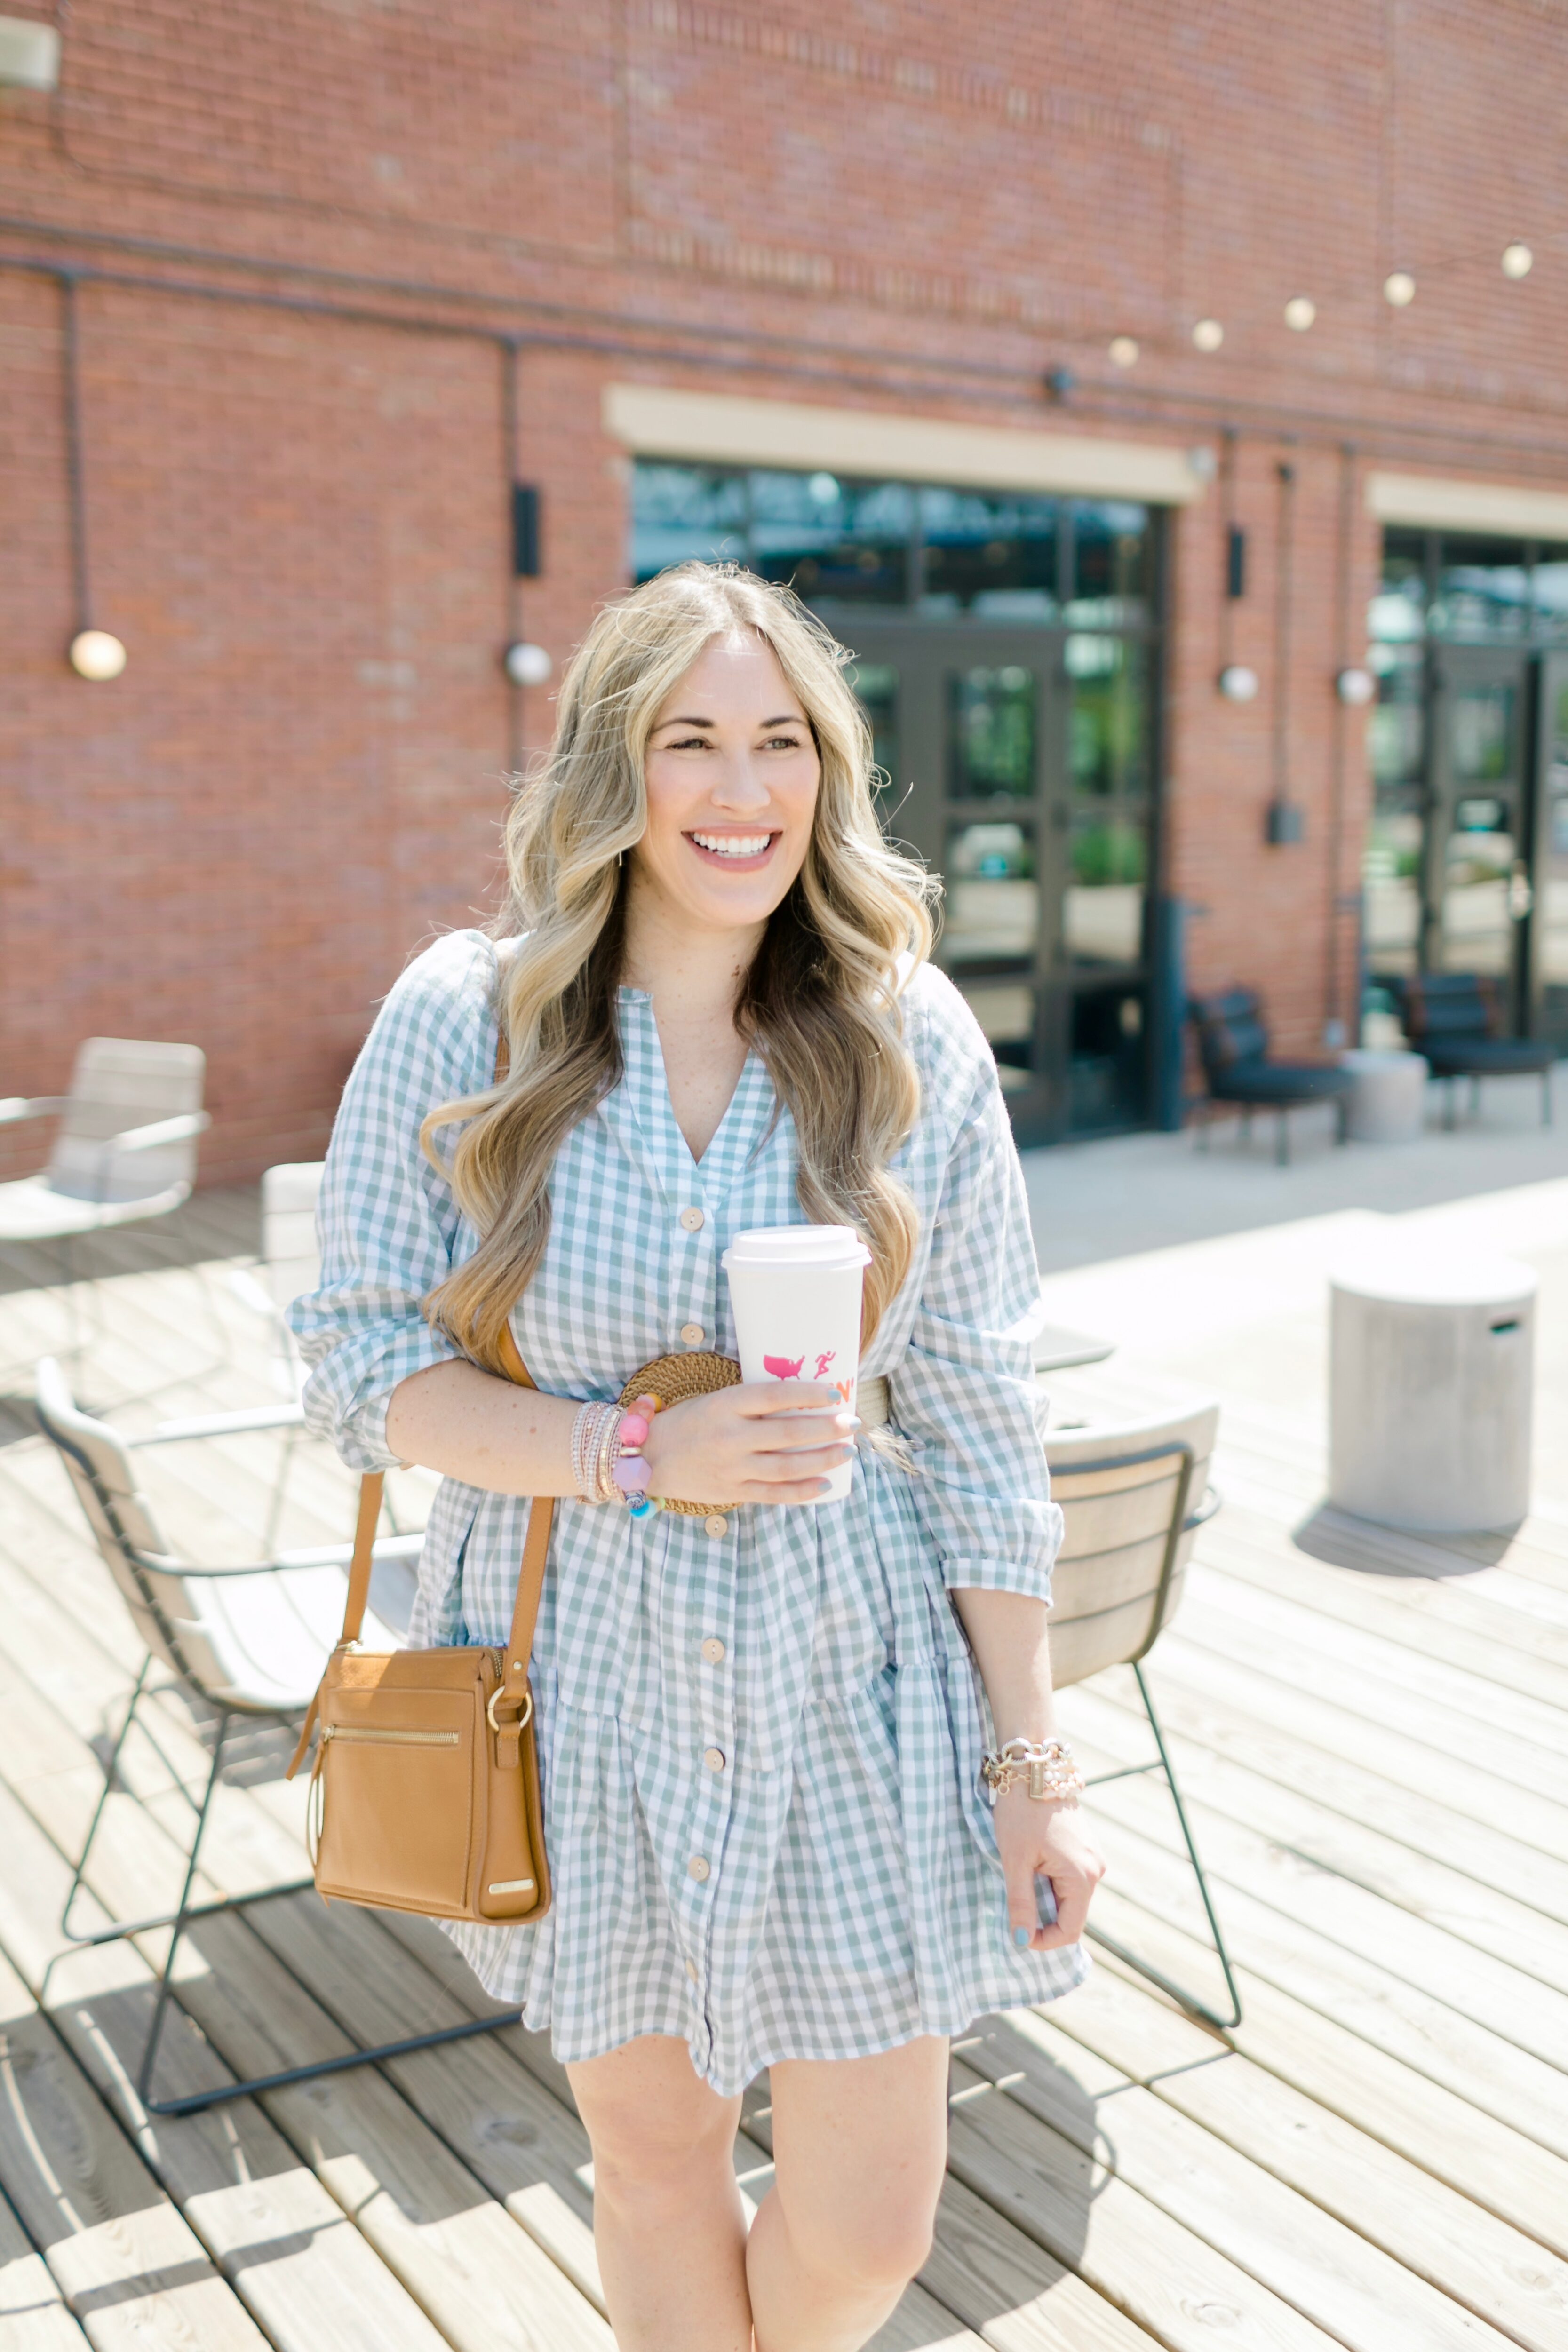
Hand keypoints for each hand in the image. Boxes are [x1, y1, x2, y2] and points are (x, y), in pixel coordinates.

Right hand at [640, 1380, 856, 1505]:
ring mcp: (732, 1467)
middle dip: (826, 1429)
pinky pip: (774, 1494)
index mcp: (725, 1405)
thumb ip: (752, 1403)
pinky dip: (802, 1491)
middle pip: (788, 1434)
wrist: (649, 1458)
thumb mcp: (716, 1401)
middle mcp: (730, 1437)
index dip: (808, 1395)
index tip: (835, 1394)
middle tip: (852, 1424)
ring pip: (787, 1466)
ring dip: (822, 1459)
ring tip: (846, 1452)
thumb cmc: (689, 1423)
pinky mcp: (732, 1491)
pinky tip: (824, 1484)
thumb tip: (803, 1401)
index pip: (775, 1397)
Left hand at [992, 1787, 1104, 1952]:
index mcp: (1082, 1877)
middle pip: (1072, 1914)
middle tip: (1014, 1909)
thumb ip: (1021, 1903)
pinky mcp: (1086, 1847)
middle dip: (1044, 1920)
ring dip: (1046, 1900)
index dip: (1044, 1941)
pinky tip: (1031, 1868)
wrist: (1033, 1768)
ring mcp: (1093, 1857)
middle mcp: (1096, 1870)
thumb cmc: (1021, 1813)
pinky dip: (1051, 1883)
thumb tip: (1022, 1941)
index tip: (1018, 1935)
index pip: (1070, 1930)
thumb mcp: (1015, 1861)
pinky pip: (1071, 1878)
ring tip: (1020, 1882)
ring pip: (1071, 1896)